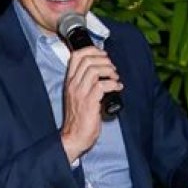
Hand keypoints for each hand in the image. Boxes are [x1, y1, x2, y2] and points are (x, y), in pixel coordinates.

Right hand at [60, 46, 121, 162]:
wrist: (73, 137)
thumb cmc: (78, 118)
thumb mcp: (77, 96)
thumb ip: (84, 83)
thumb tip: (101, 71)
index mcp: (70, 81)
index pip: (76, 56)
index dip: (92, 50)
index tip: (104, 55)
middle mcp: (73, 85)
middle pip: (87, 60)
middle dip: (104, 60)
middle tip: (113, 68)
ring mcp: (80, 93)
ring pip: (94, 70)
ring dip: (109, 70)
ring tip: (115, 77)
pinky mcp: (89, 102)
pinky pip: (102, 85)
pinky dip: (113, 83)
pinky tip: (117, 87)